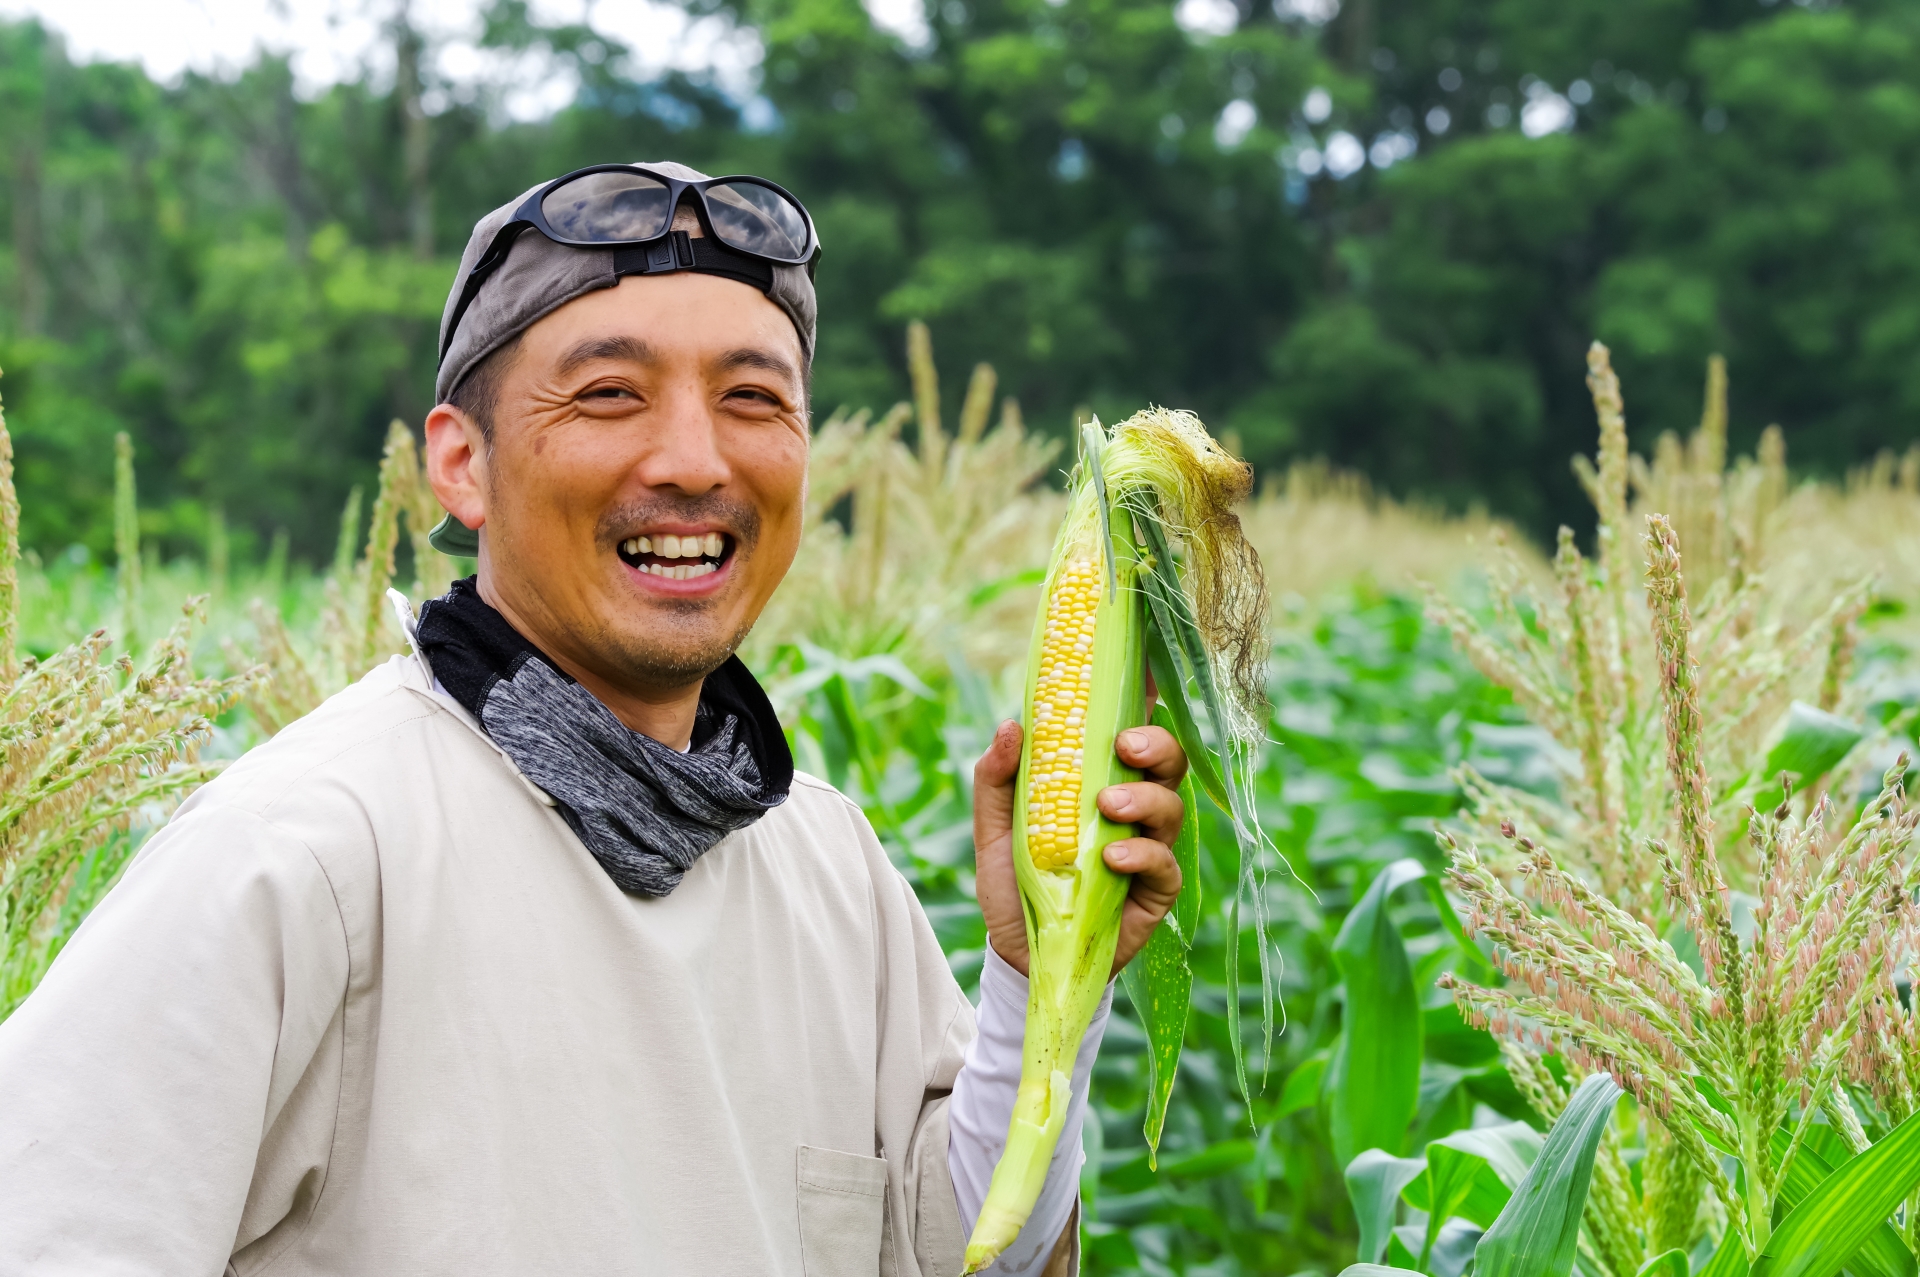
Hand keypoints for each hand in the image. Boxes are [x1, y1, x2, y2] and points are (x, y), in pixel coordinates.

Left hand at [973, 721, 1186, 980]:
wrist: (1018, 952)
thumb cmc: (1014, 881)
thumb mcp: (992, 828)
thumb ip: (996, 778)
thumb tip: (1010, 725)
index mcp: (1100, 782)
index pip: (1131, 733)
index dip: (1142, 700)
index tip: (1138, 673)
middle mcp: (1133, 810)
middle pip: (1167, 762)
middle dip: (1155, 744)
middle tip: (1124, 745)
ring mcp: (1148, 850)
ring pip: (1171, 808)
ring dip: (1143, 799)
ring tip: (1106, 806)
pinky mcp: (1154, 893)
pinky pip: (1165, 866)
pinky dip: (1141, 855)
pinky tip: (1112, 857)